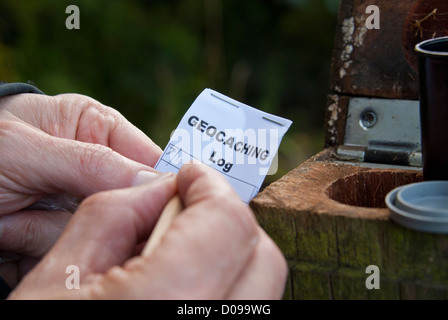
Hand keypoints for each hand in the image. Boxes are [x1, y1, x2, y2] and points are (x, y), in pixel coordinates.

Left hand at [0, 93, 161, 287]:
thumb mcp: (24, 148)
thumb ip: (91, 162)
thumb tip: (152, 181)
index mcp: (98, 130)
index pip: (151, 159)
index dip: (155, 185)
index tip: (148, 206)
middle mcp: (95, 168)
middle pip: (127, 204)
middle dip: (82, 212)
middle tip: (41, 202)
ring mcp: (76, 204)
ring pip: (96, 234)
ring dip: (46, 230)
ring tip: (11, 212)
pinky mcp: (58, 233)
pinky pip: (67, 251)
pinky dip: (33, 246)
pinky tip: (9, 228)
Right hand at [8, 164, 287, 298]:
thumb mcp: (58, 277)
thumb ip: (117, 213)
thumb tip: (163, 188)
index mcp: (165, 307)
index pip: (230, 224)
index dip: (211, 188)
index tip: (191, 178)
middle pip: (262, 258)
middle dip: (225, 220)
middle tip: (186, 211)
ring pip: (260, 289)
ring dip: (227, 255)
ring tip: (176, 255)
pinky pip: (244, 311)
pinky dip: (224, 286)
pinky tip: (181, 288)